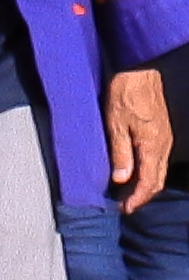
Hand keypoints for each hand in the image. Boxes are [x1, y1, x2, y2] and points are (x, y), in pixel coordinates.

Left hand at [119, 67, 172, 212]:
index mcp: (153, 147)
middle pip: (157, 180)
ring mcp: (165, 139)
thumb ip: (120, 153)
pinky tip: (135, 170)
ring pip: (159, 170)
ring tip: (128, 191)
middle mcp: (163, 146)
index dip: (138, 199)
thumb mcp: (115, 124)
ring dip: (146, 184)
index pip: (149, 183)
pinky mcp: (161, 131)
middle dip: (143, 195)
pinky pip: (158, 158)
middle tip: (126, 205)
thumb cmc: (125, 94)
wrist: (139, 71)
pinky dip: (148, 170)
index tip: (125, 209)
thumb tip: (121, 180)